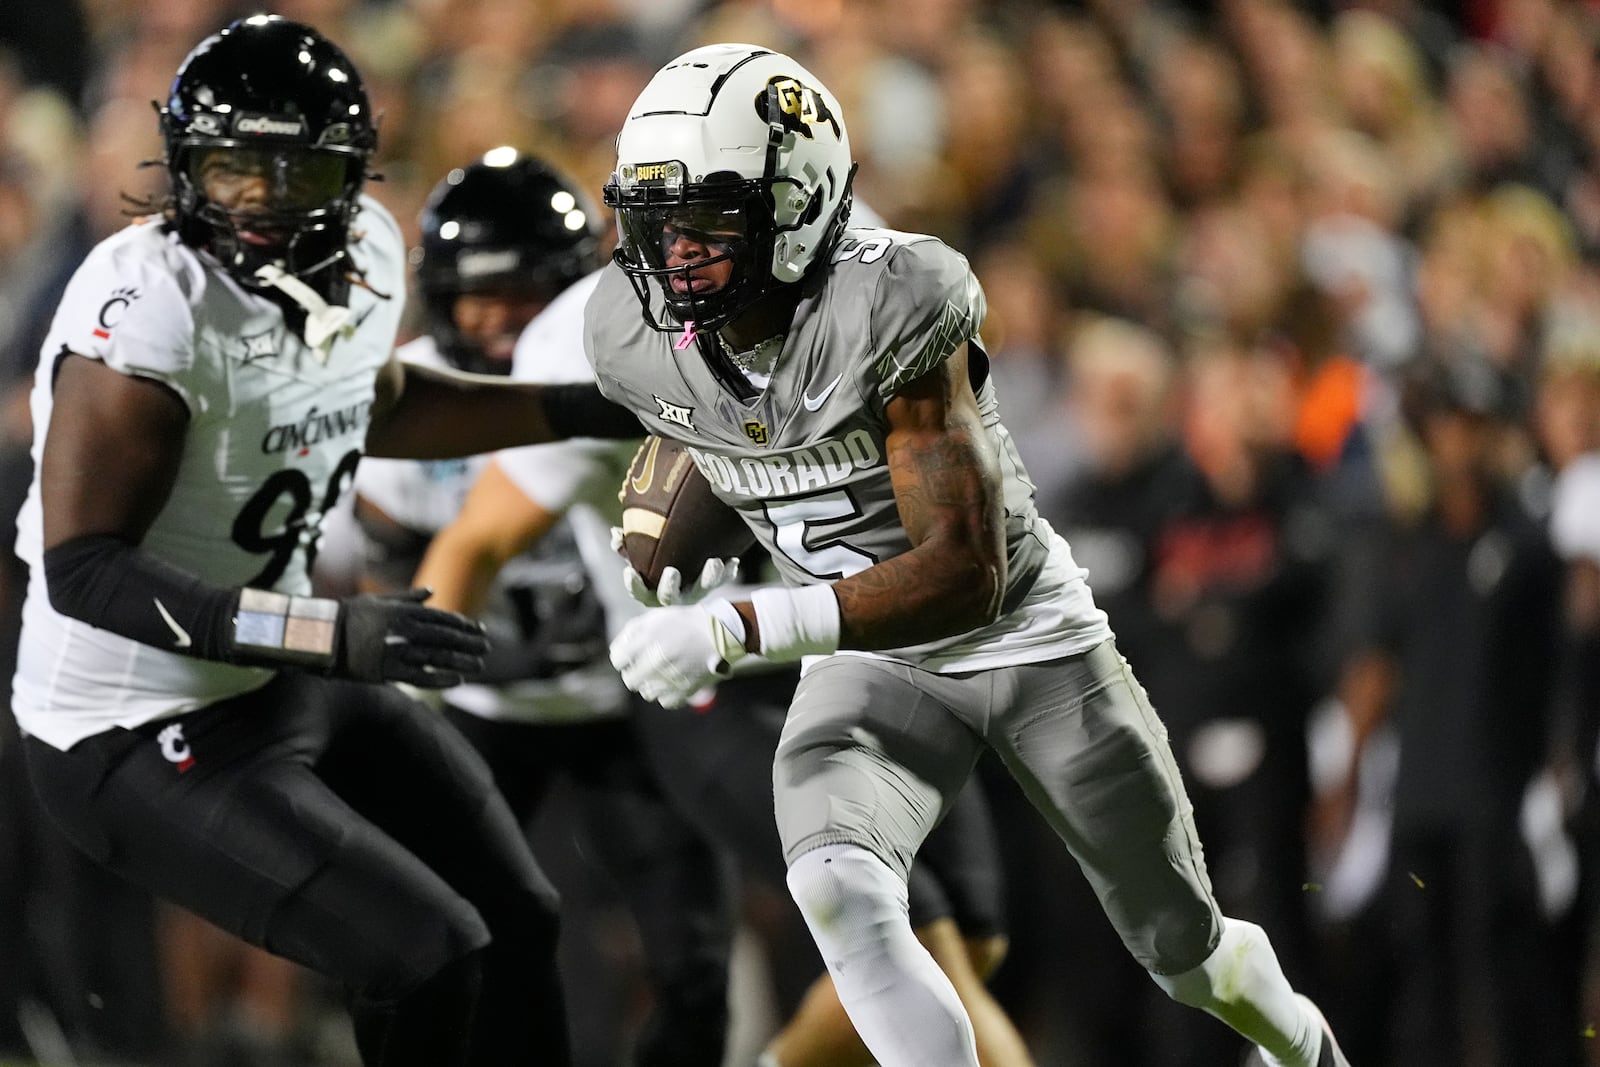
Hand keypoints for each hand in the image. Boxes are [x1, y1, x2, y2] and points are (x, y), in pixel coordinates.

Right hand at [336, 589, 488, 687]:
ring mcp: (398, 651)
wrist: (321, 636)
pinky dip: (441, 679)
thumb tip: (432, 591)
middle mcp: (405, 630)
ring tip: (479, 666)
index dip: (465, 626)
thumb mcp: (379, 600)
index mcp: (405, 611)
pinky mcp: (388, 671)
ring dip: (462, 662)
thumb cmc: (350, 616)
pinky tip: (456, 681)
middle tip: (487, 648)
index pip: (444, 619)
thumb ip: (408, 597)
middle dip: (469, 644)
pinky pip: (421, 677)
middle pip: (446, 638)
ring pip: (438, 658)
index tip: (481, 630)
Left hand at [609, 601, 746, 707]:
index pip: (618, 660)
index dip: (622, 658)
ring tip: (660, 674)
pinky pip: (665, 701)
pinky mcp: (685, 690)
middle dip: (634, 673)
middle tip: (644, 667)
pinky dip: (667, 693)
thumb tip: (616, 652)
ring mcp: (671, 678)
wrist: (719, 632)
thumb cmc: (685, 622)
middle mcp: (656, 661)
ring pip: (647, 693)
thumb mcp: (655, 617)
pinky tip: (673, 681)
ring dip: (650, 684)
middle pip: (630, 680)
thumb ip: (631, 633)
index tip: (629, 657)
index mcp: (647, 640)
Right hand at [610, 526, 739, 606]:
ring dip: (708, 577)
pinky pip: (723, 580)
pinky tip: (733, 560)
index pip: (639, 593)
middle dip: (670, 587)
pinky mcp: (713, 584)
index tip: (629, 571)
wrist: (689, 572)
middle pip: (670, 598)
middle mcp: (675, 596)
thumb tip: (615, 533)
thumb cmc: (656, 561)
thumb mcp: (641, 555)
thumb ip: (627, 546)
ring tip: (714, 562)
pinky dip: (728, 572)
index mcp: (653, 591)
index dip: (634, 585)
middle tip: (671, 571)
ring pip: (702, 589)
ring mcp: (695, 591)